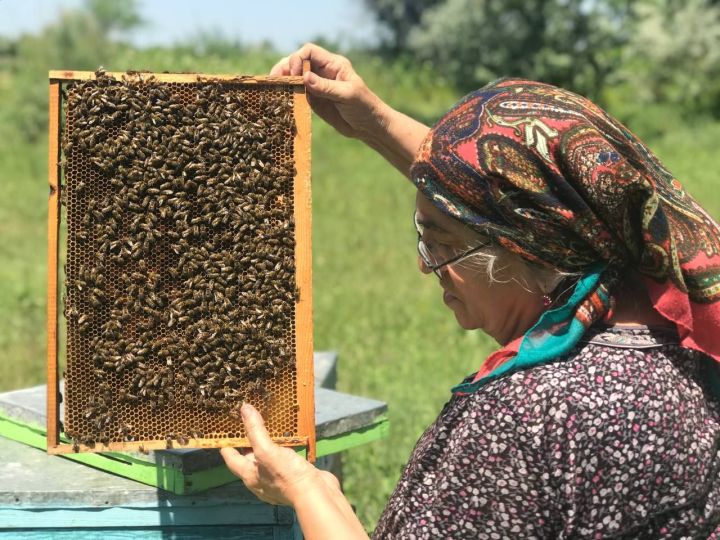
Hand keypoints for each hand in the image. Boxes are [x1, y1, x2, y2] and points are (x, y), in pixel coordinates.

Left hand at [220, 403, 337, 505]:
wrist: (316, 495)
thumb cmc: (288, 476)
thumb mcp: (267, 451)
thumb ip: (256, 430)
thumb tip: (245, 409)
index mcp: (250, 475)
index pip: (231, 458)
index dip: (226, 445)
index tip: (222, 432)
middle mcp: (261, 478)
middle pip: (249, 457)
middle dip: (247, 441)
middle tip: (247, 422)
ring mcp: (277, 479)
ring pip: (266, 458)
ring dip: (266, 444)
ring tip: (268, 428)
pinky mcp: (292, 476)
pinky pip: (283, 460)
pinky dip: (282, 449)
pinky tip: (288, 441)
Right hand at [270, 43, 385, 140]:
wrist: (369, 127)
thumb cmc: (364, 107)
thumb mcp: (348, 95)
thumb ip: (326, 87)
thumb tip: (304, 78)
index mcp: (333, 65)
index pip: (309, 52)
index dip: (298, 59)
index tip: (296, 75)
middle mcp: (323, 72)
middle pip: (298, 62)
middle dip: (285, 68)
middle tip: (275, 80)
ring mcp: (317, 86)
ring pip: (294, 77)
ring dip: (284, 81)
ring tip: (273, 88)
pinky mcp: (314, 100)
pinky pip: (297, 94)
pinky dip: (288, 95)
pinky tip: (280, 99)